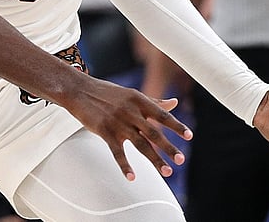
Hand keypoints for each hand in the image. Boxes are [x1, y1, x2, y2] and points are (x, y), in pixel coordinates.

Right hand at [64, 78, 191, 180]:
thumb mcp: (132, 94)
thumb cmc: (106, 93)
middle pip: (153, 132)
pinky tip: (132, 177)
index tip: (189, 136)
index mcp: (139, 100)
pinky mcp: (105, 131)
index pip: (162, 114)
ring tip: (167, 172)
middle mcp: (130, 111)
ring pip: (140, 144)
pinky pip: (117, 152)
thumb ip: (154, 101)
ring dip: (155, 159)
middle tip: (180, 160)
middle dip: (168, 147)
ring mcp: (118, 122)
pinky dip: (125, 165)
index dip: (176, 125)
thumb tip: (175, 103)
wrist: (79, 90)